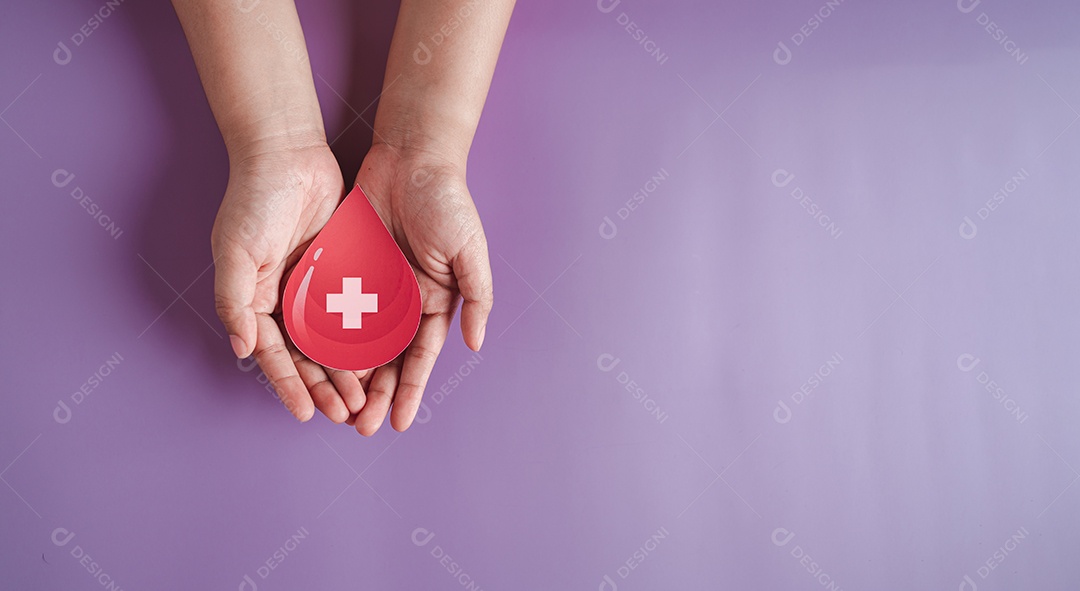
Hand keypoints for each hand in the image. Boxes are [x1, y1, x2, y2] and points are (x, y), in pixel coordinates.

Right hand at [212, 140, 370, 423]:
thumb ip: (235, 301)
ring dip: (347, 369)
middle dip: (323, 386)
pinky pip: (356, 309)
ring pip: (334, 339)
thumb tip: (243, 350)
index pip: (274, 355)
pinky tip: (382, 358)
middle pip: (306, 355)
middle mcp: (285, 298)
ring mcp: (315, 285)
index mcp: (256, 300)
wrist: (286, 152)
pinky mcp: (343, 268)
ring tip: (364, 398)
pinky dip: (366, 335)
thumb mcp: (235, 251)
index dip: (289, 385)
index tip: (304, 415)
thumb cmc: (252, 200)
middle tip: (345, 414)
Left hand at [345, 141, 493, 434]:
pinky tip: (312, 365)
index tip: (398, 423)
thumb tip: (475, 344)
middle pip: (385, 360)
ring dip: (347, 377)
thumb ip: (476, 298)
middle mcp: (402, 302)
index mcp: (434, 302)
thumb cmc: (447, 202)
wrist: (411, 157)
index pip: (419, 357)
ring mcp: (372, 287)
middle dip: (375, 395)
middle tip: (360, 428)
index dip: (409, 391)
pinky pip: (331, 309)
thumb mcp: (470, 251)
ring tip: (336, 409)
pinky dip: (323, 337)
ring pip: (355, 343)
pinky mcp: (345, 269)